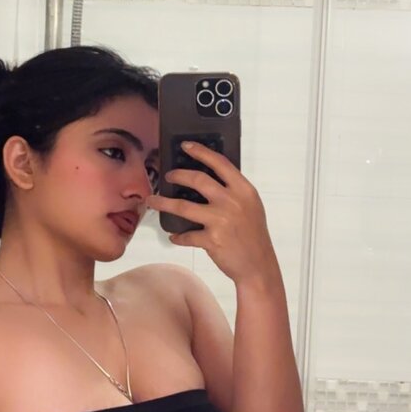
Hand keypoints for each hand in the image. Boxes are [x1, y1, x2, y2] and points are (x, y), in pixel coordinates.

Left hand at [145, 139, 279, 287]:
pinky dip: (178, 236)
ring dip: (163, 203)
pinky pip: (187, 235)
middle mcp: (231, 202)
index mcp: (243, 190)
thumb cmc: (254, 235)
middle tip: (168, 176)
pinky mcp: (211, 240)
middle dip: (178, 175)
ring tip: (152, 201)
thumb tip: (211, 180)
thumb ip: (235, 192)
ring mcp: (220, 220)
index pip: (220, 163)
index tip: (186, 146)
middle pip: (197, 180)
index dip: (201, 152)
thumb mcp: (251, 207)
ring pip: (183, 206)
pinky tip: (174, 236)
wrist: (258, 265)